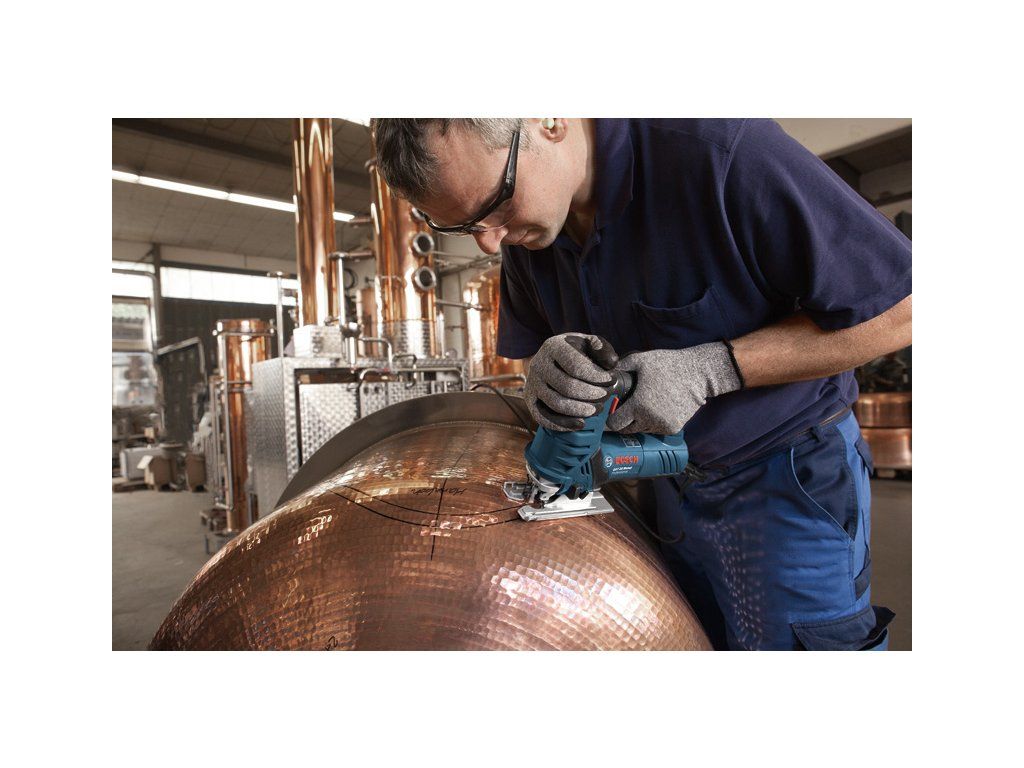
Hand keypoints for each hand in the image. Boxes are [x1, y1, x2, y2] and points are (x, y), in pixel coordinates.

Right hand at [525, 333, 617, 430]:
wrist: (552, 359)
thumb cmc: (575, 352)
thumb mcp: (589, 343)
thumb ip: (602, 348)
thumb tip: (611, 363)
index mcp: (553, 347)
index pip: (576, 366)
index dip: (596, 377)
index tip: (611, 380)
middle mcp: (538, 364)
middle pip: (567, 386)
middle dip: (591, 394)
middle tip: (606, 395)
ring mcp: (532, 384)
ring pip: (557, 403)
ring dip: (581, 410)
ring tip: (598, 409)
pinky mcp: (530, 400)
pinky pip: (543, 418)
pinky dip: (563, 424)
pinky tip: (581, 423)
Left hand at [606, 342, 741, 433]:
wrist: (698, 374)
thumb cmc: (668, 365)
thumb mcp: (640, 360)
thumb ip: (619, 367)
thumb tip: (603, 372)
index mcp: (639, 406)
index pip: (615, 424)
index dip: (610, 417)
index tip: (612, 410)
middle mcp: (650, 420)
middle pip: (627, 429)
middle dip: (623, 420)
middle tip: (624, 408)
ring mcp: (663, 426)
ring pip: (642, 430)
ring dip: (638, 421)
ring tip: (643, 404)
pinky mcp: (673, 428)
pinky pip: (655, 429)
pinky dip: (652, 422)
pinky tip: (656, 408)